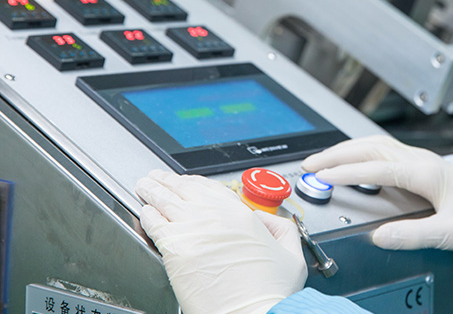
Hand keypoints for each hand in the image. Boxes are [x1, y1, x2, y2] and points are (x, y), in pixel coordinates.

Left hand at [135, 170, 306, 313]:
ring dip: (152, 190)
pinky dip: (147, 215)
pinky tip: (144, 211)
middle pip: (183, 188)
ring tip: (144, 186)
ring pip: (165, 200)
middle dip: (167, 180)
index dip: (193, 181)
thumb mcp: (290, 253)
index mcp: (240, 214)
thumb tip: (266, 219)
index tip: (186, 181)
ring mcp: (193, 231)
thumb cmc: (271, 293)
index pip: (209, 187)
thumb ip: (280, 228)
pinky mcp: (176, 251)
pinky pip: (155, 224)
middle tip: (157, 176)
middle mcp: (214, 216)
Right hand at [303, 135, 452, 250]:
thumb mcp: (451, 233)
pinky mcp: (417, 162)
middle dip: (336, 154)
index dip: (345, 171)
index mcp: (423, 172)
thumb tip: (379, 236)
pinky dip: (359, 150)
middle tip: (311, 164)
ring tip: (323, 159)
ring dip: (345, 148)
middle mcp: (417, 159)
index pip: (374, 167)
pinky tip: (352, 157)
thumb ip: (413, 234)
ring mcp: (417, 157)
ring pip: (372, 143)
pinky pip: (381, 148)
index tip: (322, 177)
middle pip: (368, 147)